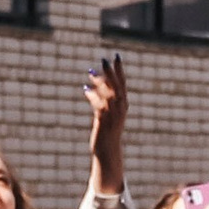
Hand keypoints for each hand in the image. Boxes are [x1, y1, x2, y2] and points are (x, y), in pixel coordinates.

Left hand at [84, 55, 127, 193]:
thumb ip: (99, 100)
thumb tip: (87, 88)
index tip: (116, 57)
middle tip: (104, 59)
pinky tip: (85, 88)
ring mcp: (113, 114)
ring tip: (91, 71)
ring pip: (108, 94)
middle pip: (116, 86)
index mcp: (123, 105)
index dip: (120, 70)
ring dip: (101, 82)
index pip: (122, 84)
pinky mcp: (104, 121)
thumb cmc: (107, 133)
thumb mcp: (105, 114)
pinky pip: (98, 105)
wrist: (108, 151)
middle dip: (111, 72)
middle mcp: (120, 108)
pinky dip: (93, 96)